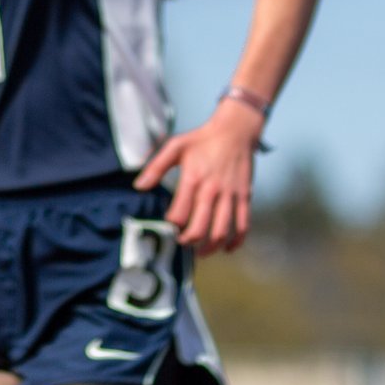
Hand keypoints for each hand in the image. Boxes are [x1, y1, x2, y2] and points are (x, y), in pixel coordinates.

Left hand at [134, 104, 260, 253]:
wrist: (235, 132)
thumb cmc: (200, 139)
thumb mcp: (174, 147)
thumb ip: (155, 167)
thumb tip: (138, 186)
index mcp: (193, 178)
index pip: (180, 213)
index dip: (172, 225)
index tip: (167, 227)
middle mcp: (212, 190)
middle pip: (200, 227)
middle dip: (188, 241)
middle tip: (181, 243)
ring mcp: (230, 196)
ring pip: (222, 231)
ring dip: (211, 247)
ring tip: (200, 253)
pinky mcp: (245, 197)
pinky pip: (243, 225)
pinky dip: (237, 241)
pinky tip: (228, 248)